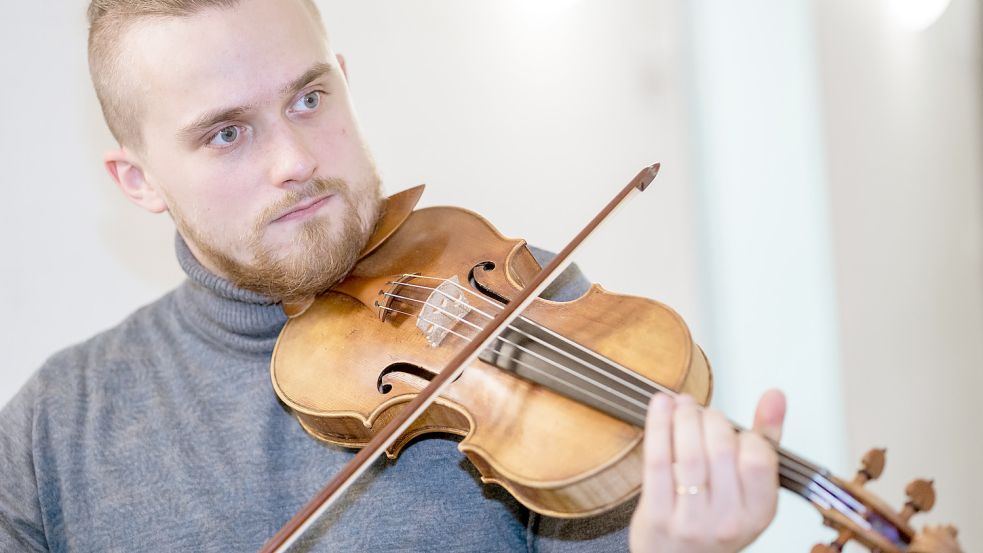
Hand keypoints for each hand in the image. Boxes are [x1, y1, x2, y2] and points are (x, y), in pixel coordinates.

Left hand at [629, 390, 785, 552]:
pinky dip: (659, 425)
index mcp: (758, 513)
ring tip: (682, 405)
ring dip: (684, 417)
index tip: (730, 427)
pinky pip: (657, 460)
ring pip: (689, 453)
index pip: (758, 458)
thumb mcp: (750, 488)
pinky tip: (661, 405)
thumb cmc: (715, 517)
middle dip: (709, 418)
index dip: (743, 433)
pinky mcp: (658, 514)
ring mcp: (691, 520)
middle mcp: (727, 520)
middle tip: (701, 412)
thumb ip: (766, 439)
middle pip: (721, 449)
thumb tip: (775, 396)